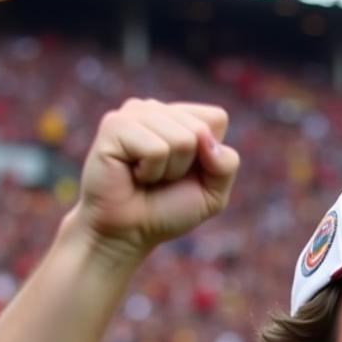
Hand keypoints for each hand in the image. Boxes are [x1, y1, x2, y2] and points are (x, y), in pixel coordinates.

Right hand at [74, 98, 240, 258]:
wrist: (128, 232)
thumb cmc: (167, 210)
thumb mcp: (213, 194)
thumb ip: (226, 164)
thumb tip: (205, 137)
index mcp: (179, 116)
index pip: (217, 118)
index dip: (211, 156)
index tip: (186, 174)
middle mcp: (155, 108)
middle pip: (201, 130)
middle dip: (188, 166)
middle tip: (162, 179)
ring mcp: (133, 112)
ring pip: (182, 139)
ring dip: (169, 171)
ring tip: (147, 177)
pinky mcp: (114, 125)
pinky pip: (156, 149)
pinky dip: (151, 172)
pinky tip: (132, 174)